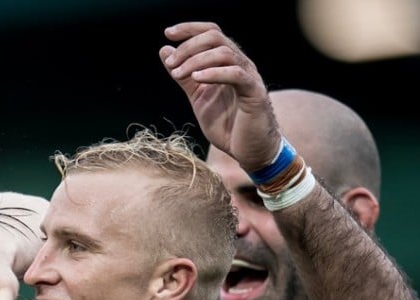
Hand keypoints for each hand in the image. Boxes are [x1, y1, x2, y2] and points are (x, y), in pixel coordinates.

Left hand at [159, 21, 280, 170]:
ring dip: (196, 60)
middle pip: (215, 38)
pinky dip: (214, 73)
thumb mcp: (198, 97)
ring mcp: (249, 76)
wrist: (250, 150)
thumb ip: (183, 76)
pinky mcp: (254, 93)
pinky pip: (236, 74)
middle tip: (171, 64)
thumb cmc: (228, 124)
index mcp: (227, 63)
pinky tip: (197, 78)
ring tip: (178, 74)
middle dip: (188, 47)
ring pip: (224, 53)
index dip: (190, 29)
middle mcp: (240, 64)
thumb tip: (164, 50)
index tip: (168, 33)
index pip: (211, 33)